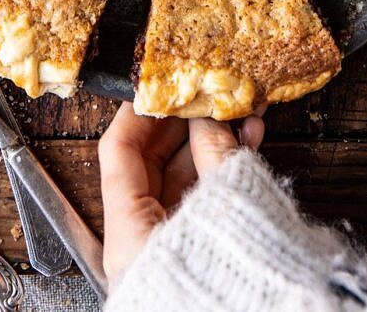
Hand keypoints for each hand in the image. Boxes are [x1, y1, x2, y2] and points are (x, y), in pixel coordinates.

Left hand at [98, 102, 264, 288]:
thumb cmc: (231, 283)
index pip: (118, 152)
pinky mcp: (197, 251)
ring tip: (240, 114)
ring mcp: (170, 247)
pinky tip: (248, 143)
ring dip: (211, 143)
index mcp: (129, 235)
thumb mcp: (223, 208)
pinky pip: (202, 201)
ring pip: (182, 180)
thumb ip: (214, 154)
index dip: (139, 111)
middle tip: (205, 94)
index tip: (159, 83)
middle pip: (150, 164)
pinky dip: (222, 171)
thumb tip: (208, 116)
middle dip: (182, 125)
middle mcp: (141, 242)